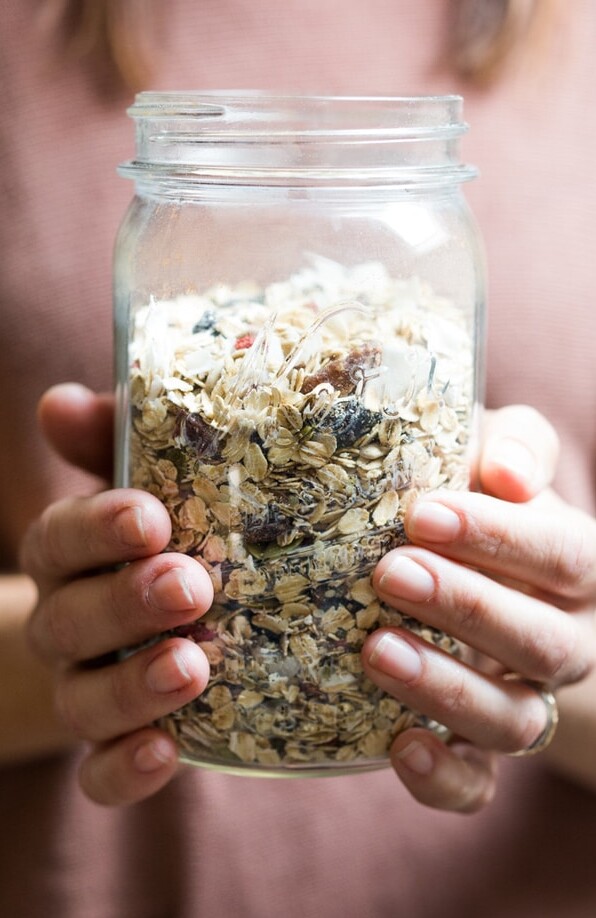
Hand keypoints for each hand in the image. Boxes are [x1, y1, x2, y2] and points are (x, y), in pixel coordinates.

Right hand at [21, 384, 213, 804]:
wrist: (142, 627)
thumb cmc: (160, 536)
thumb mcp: (145, 485)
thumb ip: (115, 443)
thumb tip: (59, 401)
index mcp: (70, 554)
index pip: (60, 538)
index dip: (95, 529)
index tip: (150, 518)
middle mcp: (65, 622)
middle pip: (70, 619)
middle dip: (125, 603)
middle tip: (189, 586)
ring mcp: (85, 688)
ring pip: (82, 699)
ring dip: (131, 688)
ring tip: (192, 669)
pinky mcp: (114, 743)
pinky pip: (100, 774)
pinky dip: (124, 770)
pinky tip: (167, 755)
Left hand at [362, 405, 595, 811]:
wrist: (484, 575)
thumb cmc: (482, 502)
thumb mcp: (502, 460)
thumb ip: (516, 446)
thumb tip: (506, 470)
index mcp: (578, 568)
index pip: (563, 557)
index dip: (501, 539)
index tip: (422, 513)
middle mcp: (565, 641)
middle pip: (542, 643)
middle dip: (468, 609)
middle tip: (391, 573)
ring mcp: (526, 701)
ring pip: (514, 721)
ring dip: (448, 690)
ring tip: (376, 650)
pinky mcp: (480, 748)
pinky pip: (478, 785)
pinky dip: (445, 779)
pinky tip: (400, 748)